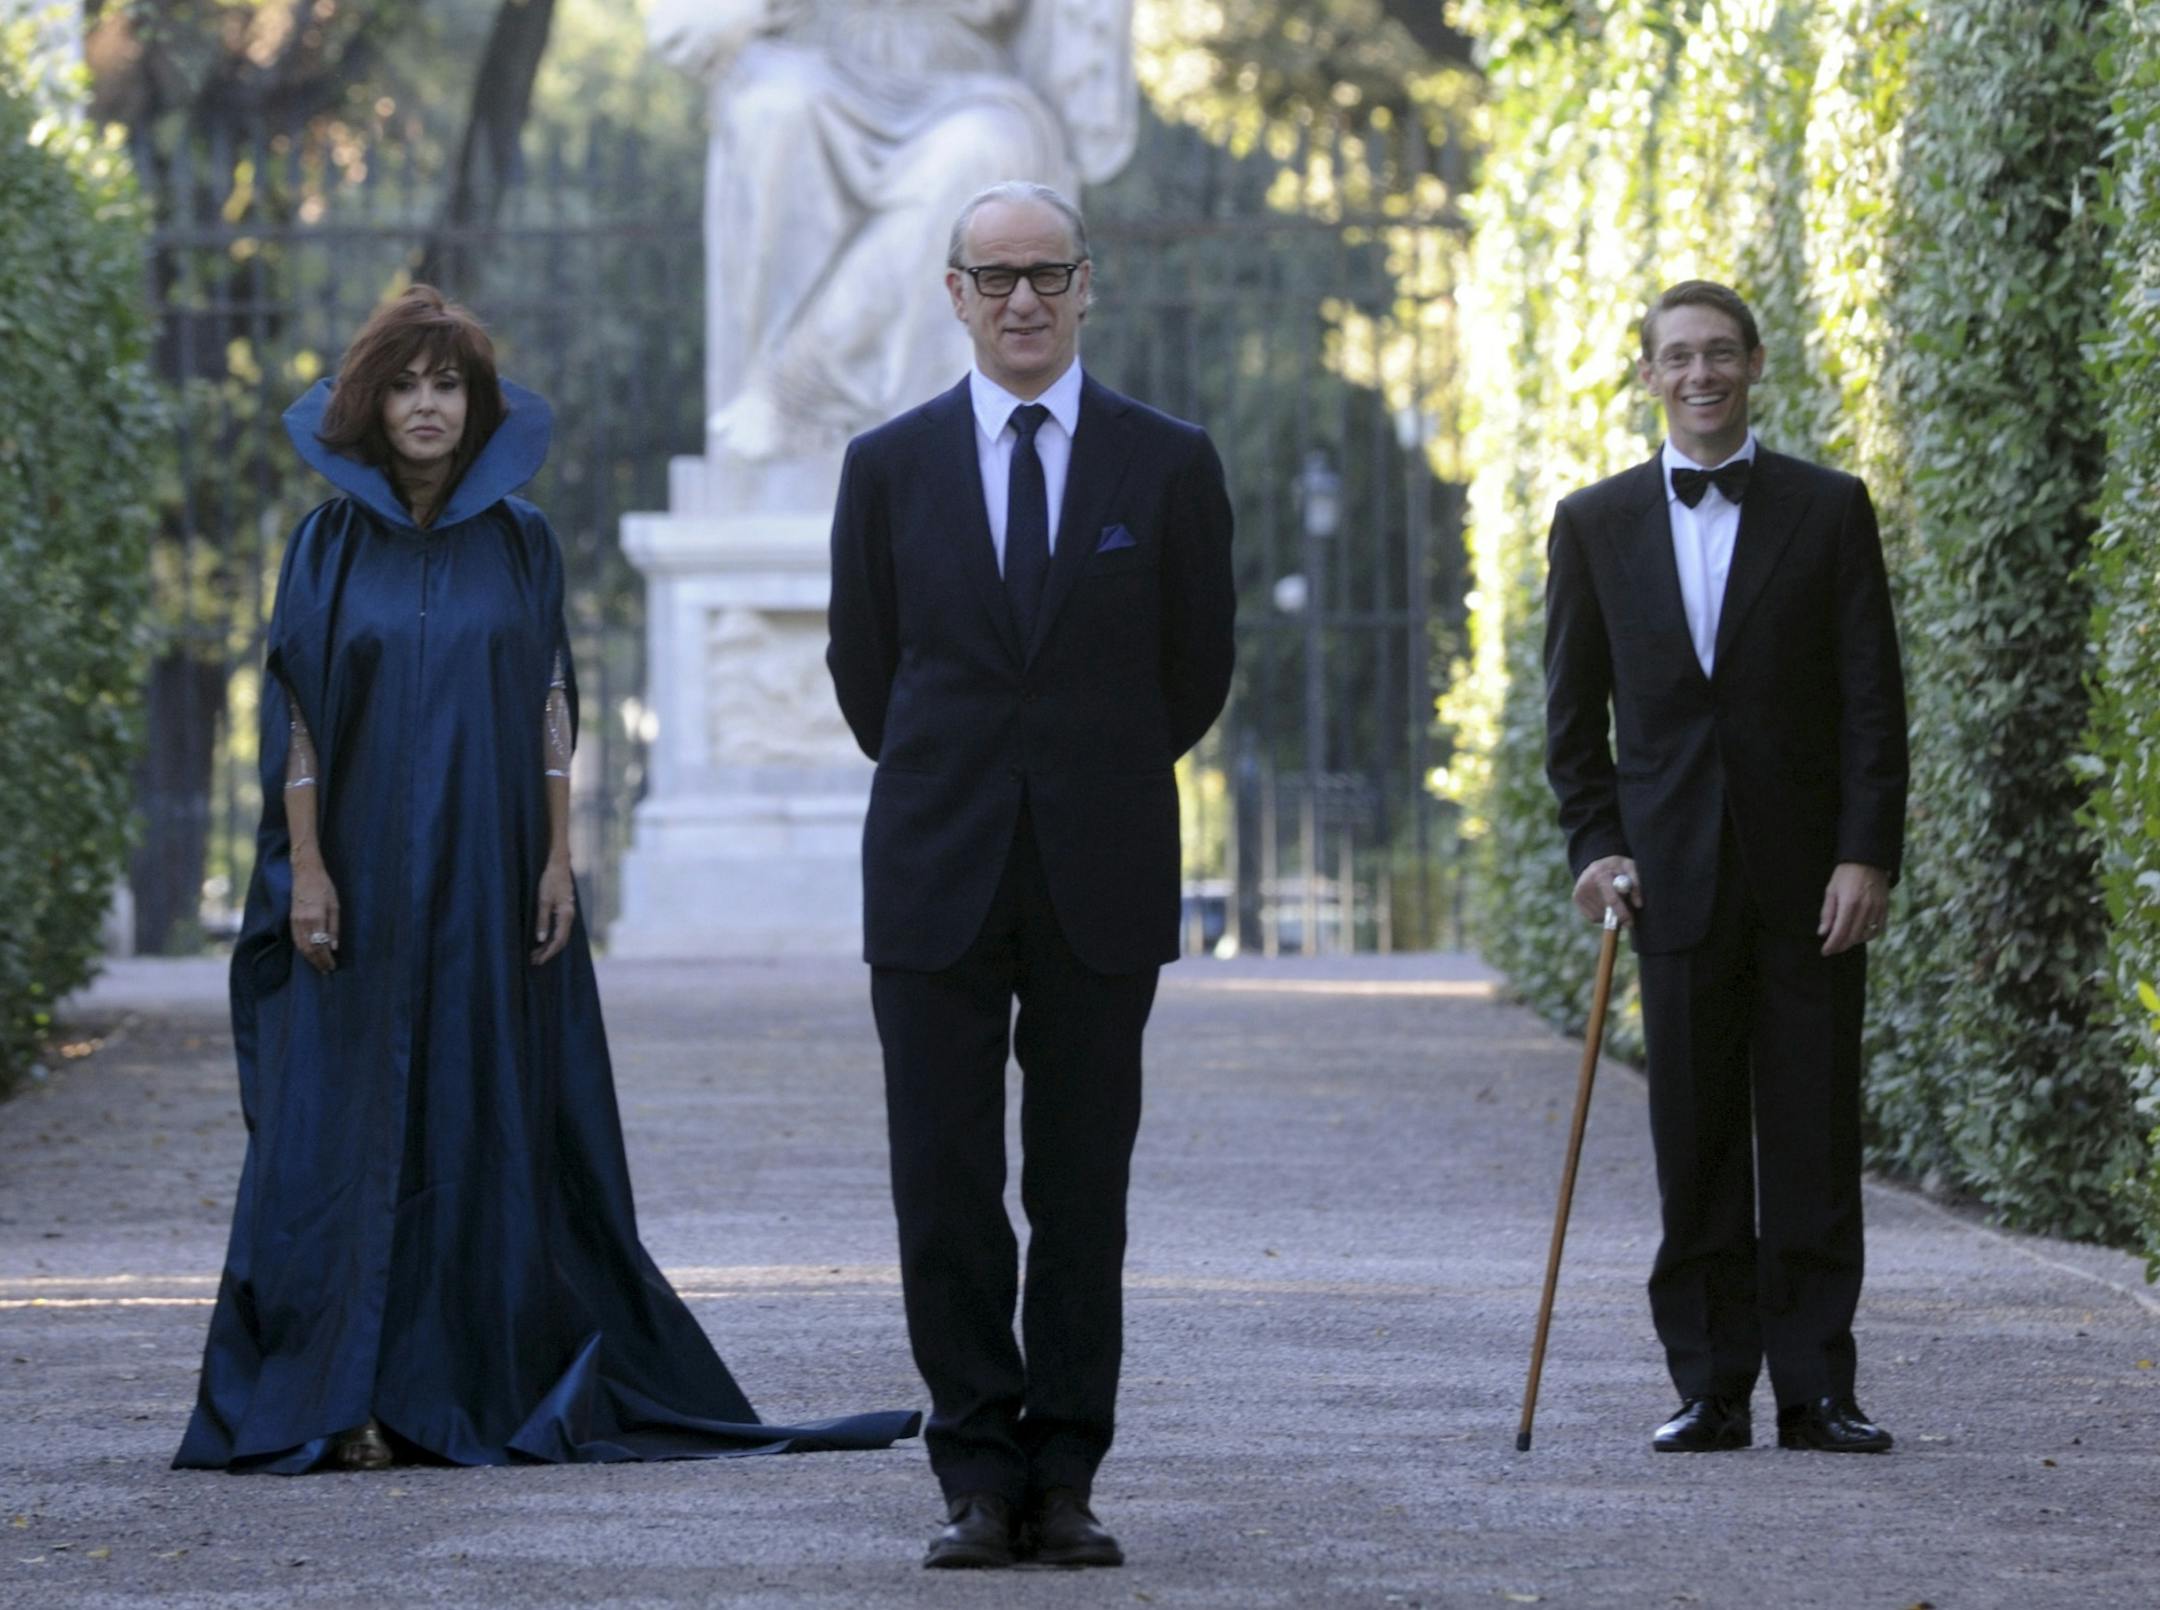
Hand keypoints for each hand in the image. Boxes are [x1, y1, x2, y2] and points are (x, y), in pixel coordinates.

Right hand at [290, 855, 339, 973]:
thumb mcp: (335, 907)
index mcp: (316, 919)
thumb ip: (334, 928)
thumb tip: (334, 948)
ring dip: (309, 958)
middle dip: (318, 962)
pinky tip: (309, 954)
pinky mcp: (291, 919)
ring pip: (301, 946)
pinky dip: (302, 949)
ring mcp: (295, 921)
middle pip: (309, 949)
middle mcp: (303, 922)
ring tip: (319, 965)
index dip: (325, 959)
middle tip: (326, 970)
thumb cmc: (324, 888)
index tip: (332, 967)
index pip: (320, 946)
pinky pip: (296, 939)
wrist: (305, 874)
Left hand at [532, 857, 576, 965]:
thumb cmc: (550, 880)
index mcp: (566, 915)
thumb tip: (540, 939)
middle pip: (561, 941)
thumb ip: (542, 920)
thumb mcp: (543, 900)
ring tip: (535, 953)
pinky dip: (551, 937)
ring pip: (560, 935)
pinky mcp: (564, 910)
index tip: (538, 960)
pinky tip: (542, 940)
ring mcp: (568, 914)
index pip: (558, 940)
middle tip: (534, 961)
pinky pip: (560, 929)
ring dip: (549, 946)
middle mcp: (569, 916)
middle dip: (548, 952)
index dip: (548, 952)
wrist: (558, 864)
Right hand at [1572, 855, 1642, 926]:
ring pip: (1600, 916)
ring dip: (1611, 914)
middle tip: (1629, 914)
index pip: (1611, 899)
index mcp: (1600, 874)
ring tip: (1615, 900)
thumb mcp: (1630, 869)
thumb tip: (1638, 904)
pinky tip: (1604, 901)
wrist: (1598, 864)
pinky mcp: (1576, 899)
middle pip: (1604, 910)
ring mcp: (1579, 891)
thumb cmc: (1618, 868)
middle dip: (1619, 915)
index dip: (1622, 913)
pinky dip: (1603, 914)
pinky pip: (1593, 917)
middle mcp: (1585, 883)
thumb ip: (1636, 884)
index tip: (1630, 923)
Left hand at [1819, 862, 1889, 955]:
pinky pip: (1879, 928)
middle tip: (1832, 948)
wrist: (1868, 859)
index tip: (1825, 951)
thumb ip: (1828, 913)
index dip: (1832, 945)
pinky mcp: (1885, 907)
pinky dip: (1869, 935)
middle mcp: (1865, 908)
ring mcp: (1877, 909)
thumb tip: (1823, 933)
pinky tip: (1860, 935)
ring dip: (1854, 941)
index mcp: (1849, 904)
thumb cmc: (1846, 873)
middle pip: (1853, 937)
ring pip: (1866, 935)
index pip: (1840, 933)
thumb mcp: (1831, 890)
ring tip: (1844, 940)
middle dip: (1841, 946)